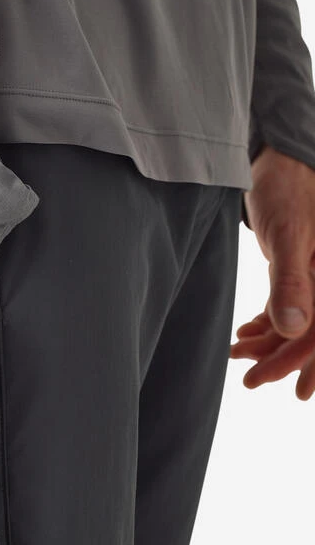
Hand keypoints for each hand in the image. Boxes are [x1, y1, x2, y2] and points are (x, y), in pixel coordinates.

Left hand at [229, 145, 314, 399]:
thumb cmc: (289, 187)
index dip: (306, 361)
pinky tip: (246, 333)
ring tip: (238, 353)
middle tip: (250, 380)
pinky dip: (271, 321)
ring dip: (273, 342)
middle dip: (285, 358)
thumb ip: (292, 281)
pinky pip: (295, 305)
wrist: (280, 158)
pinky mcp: (307, 269)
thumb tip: (290, 329)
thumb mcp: (290, 235)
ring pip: (304, 322)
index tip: (281, 386)